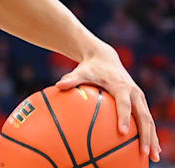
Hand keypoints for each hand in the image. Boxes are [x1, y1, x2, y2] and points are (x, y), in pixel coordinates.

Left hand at [56, 44, 160, 161]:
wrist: (105, 58)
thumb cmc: (90, 68)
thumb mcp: (80, 71)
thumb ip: (71, 79)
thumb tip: (59, 85)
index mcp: (121, 86)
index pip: (124, 104)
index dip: (124, 117)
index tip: (123, 132)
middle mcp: (134, 93)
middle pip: (143, 116)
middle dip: (146, 135)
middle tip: (144, 152)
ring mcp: (139, 98)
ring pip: (149, 120)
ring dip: (153, 138)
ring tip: (155, 157)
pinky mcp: (140, 102)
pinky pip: (147, 119)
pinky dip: (150, 134)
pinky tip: (150, 149)